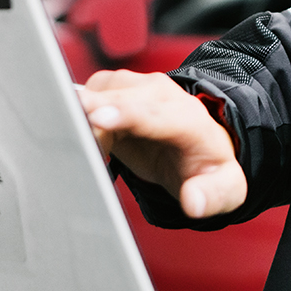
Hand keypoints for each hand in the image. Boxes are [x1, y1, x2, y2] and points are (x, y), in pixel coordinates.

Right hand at [78, 69, 246, 218]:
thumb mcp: (225, 188)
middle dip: (90, 108)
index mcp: (190, 120)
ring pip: (99, 92)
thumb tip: (194, 202)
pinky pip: (88, 96)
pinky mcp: (116, 88)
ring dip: (81, 115)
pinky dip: (76, 114)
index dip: (126, 115)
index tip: (98, 118)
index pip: (156, 114)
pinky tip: (82, 139)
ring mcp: (137, 88)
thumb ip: (214, 195)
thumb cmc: (207, 167)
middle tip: (64, 128)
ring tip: (82, 147)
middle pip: (120, 97)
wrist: (199, 143)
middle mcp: (162, 95)